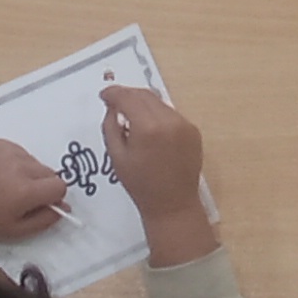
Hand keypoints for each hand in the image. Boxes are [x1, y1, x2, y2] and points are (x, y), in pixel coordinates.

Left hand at [0, 139, 69, 242]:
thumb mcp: (17, 230)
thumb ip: (46, 218)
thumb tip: (64, 206)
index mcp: (24, 190)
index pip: (60, 186)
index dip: (53, 197)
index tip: (40, 204)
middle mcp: (19, 166)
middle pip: (49, 173)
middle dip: (41, 186)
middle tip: (22, 198)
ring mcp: (8, 152)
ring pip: (35, 162)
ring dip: (29, 174)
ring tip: (8, 186)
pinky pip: (21, 153)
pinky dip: (17, 163)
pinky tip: (1, 175)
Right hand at [101, 87, 217, 265]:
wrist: (173, 205)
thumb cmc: (141, 185)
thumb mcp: (116, 157)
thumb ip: (111, 126)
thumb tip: (112, 107)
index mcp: (148, 127)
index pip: (127, 98)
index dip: (113, 93)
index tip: (104, 95)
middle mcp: (169, 121)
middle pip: (144, 95)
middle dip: (128, 95)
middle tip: (115, 103)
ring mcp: (184, 124)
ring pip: (159, 102)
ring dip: (143, 104)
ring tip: (131, 116)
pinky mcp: (193, 131)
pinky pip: (171, 114)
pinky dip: (157, 115)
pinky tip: (150, 129)